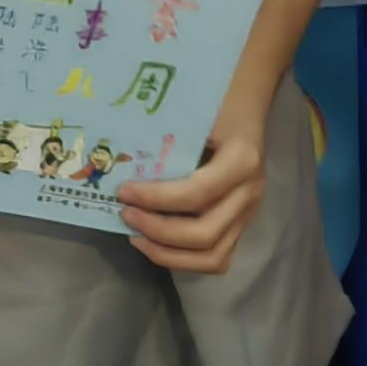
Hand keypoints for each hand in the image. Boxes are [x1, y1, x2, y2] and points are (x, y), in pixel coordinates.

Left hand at [121, 103, 266, 273]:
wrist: (245, 110)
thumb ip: (166, 141)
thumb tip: (117, 165)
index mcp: (242, 160)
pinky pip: (216, 258)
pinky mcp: (241, 226)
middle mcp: (250, 193)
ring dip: (168, 253)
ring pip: (212, 257)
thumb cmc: (217, 106)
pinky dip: (182, 259)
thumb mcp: (196, 114)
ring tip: (136, 237)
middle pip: (205, 233)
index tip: (123, 192)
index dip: (156, 199)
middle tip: (126, 214)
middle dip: (158, 230)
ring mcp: (249, 214)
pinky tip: (155, 244)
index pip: (198, 193)